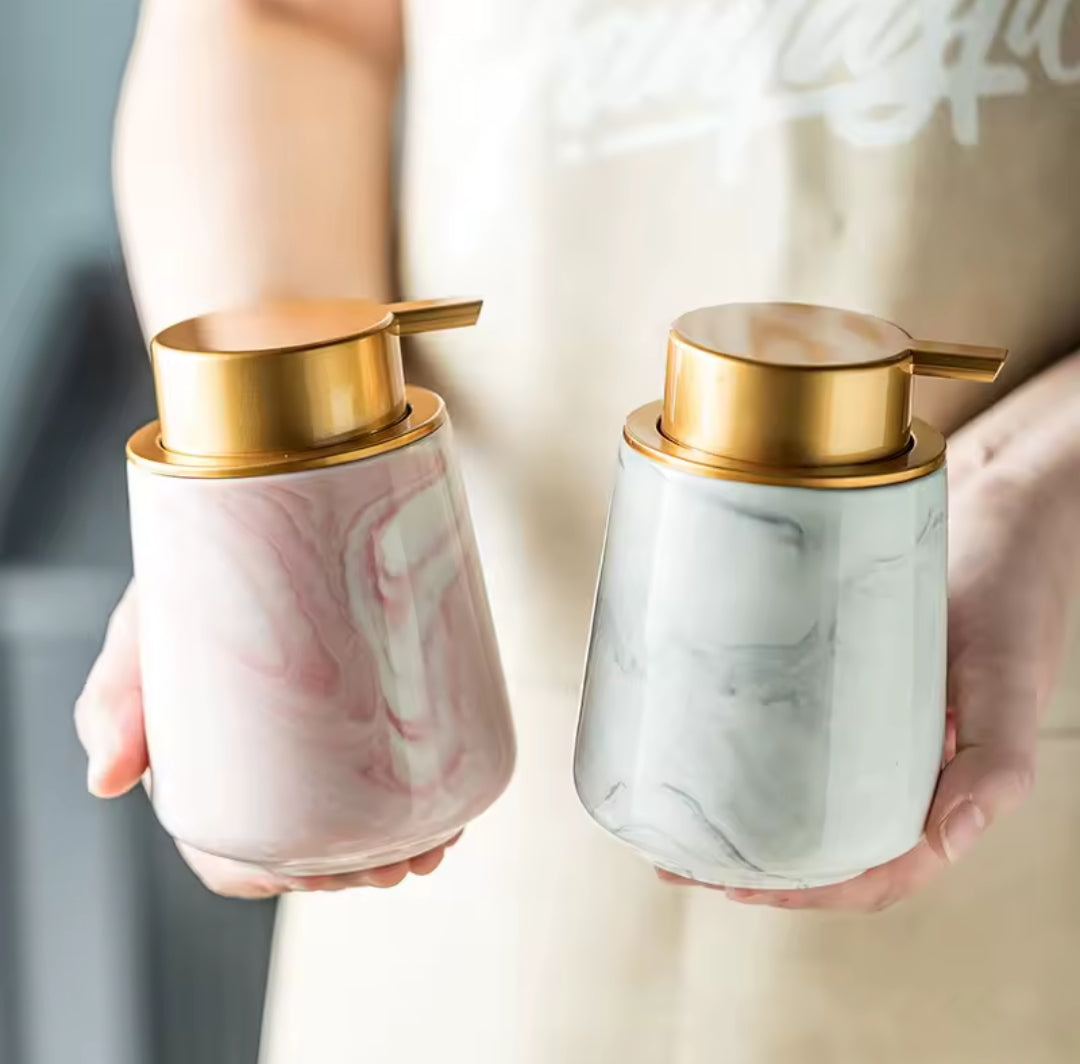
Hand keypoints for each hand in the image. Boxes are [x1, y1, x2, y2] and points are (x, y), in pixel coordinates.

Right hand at [74, 583, 457, 897]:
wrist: (258, 510)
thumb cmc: (188, 580)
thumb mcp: (143, 631)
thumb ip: (114, 697)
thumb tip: (106, 783)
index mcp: (207, 762)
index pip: (230, 850)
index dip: (273, 876)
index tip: (318, 874)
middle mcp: (265, 759)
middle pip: (306, 845)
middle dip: (351, 869)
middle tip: (398, 861)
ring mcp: (320, 735)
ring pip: (357, 817)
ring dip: (396, 850)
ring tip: (432, 847)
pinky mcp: (365, 703)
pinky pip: (396, 769)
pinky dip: (426, 805)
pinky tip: (451, 816)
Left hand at [659, 462, 1071, 910]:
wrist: (999, 511)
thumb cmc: (1012, 594)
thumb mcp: (1009, 679)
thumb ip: (996, 761)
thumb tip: (951, 838)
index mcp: (948, 784)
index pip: (876, 868)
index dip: (808, 890)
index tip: (736, 886)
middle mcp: (906, 765)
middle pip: (828, 841)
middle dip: (757, 865)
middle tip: (681, 861)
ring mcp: (874, 724)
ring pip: (809, 794)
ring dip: (749, 818)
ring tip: (680, 824)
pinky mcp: (848, 680)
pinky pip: (800, 731)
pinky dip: (757, 752)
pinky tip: (711, 745)